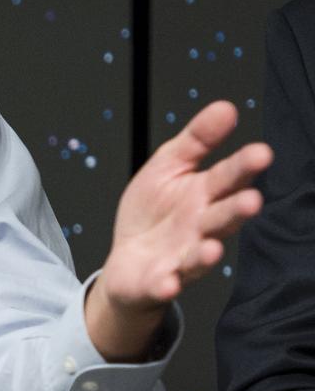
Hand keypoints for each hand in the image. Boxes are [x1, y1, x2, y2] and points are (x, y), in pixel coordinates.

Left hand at [85, 101, 272, 360]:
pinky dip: (167, 284)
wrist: (128, 261)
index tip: (262, 152)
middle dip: (236, 210)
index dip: (244, 166)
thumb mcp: (169, 165)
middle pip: (222, 218)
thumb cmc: (155, 211)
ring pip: (200, 256)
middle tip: (251, 200)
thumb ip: (197, 140)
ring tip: (212, 248)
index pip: (228, 178)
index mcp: (205, 196)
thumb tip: (226, 107)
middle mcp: (201, 228)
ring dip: (207, 253)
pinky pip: (165, 284)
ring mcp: (182, 257)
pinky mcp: (159, 281)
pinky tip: (169, 281)